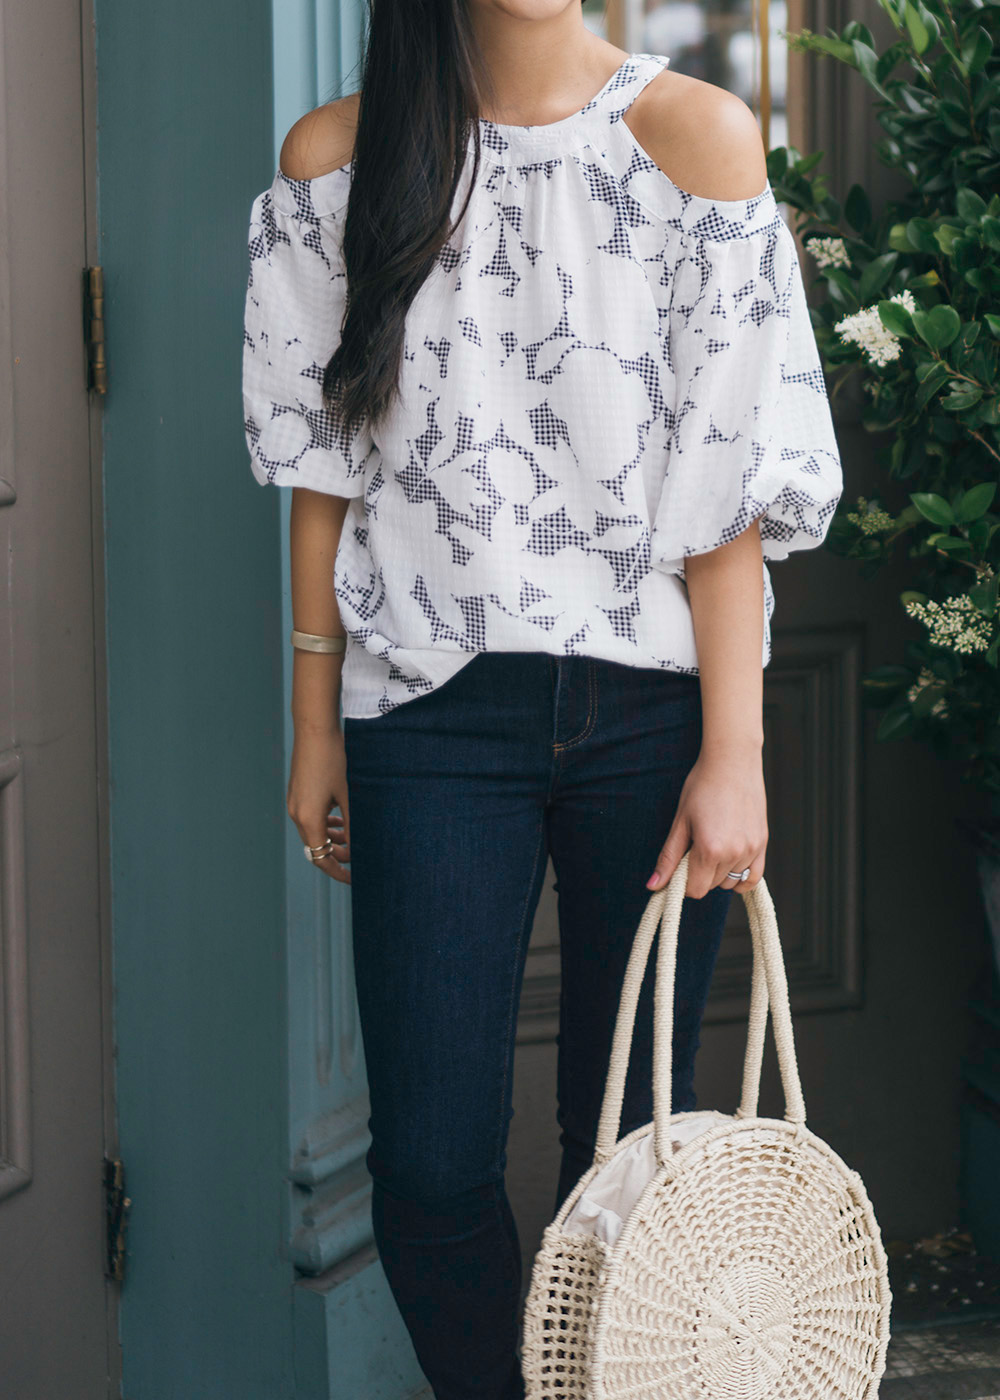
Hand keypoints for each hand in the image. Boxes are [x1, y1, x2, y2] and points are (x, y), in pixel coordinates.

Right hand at [287, 726, 350, 883]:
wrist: (315, 731)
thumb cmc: (334, 761)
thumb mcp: (348, 796)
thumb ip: (352, 825)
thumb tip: (357, 848)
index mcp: (308, 819)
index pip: (321, 858)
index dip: (337, 871)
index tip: (353, 879)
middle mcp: (297, 814)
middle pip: (316, 847)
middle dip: (337, 854)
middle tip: (358, 855)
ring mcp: (294, 803)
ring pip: (313, 832)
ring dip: (331, 839)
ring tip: (352, 837)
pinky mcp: (297, 794)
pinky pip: (310, 818)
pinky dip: (324, 824)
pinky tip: (340, 819)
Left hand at [645, 747, 767, 898]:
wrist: (732, 761)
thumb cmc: (702, 786)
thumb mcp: (681, 821)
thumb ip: (669, 858)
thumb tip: (653, 887)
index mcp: (710, 849)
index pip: (695, 889)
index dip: (683, 882)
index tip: (680, 865)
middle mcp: (734, 853)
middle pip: (711, 886)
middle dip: (699, 874)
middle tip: (695, 847)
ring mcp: (751, 849)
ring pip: (730, 882)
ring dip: (718, 873)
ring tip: (713, 844)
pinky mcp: (762, 843)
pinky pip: (753, 877)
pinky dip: (740, 877)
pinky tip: (729, 863)